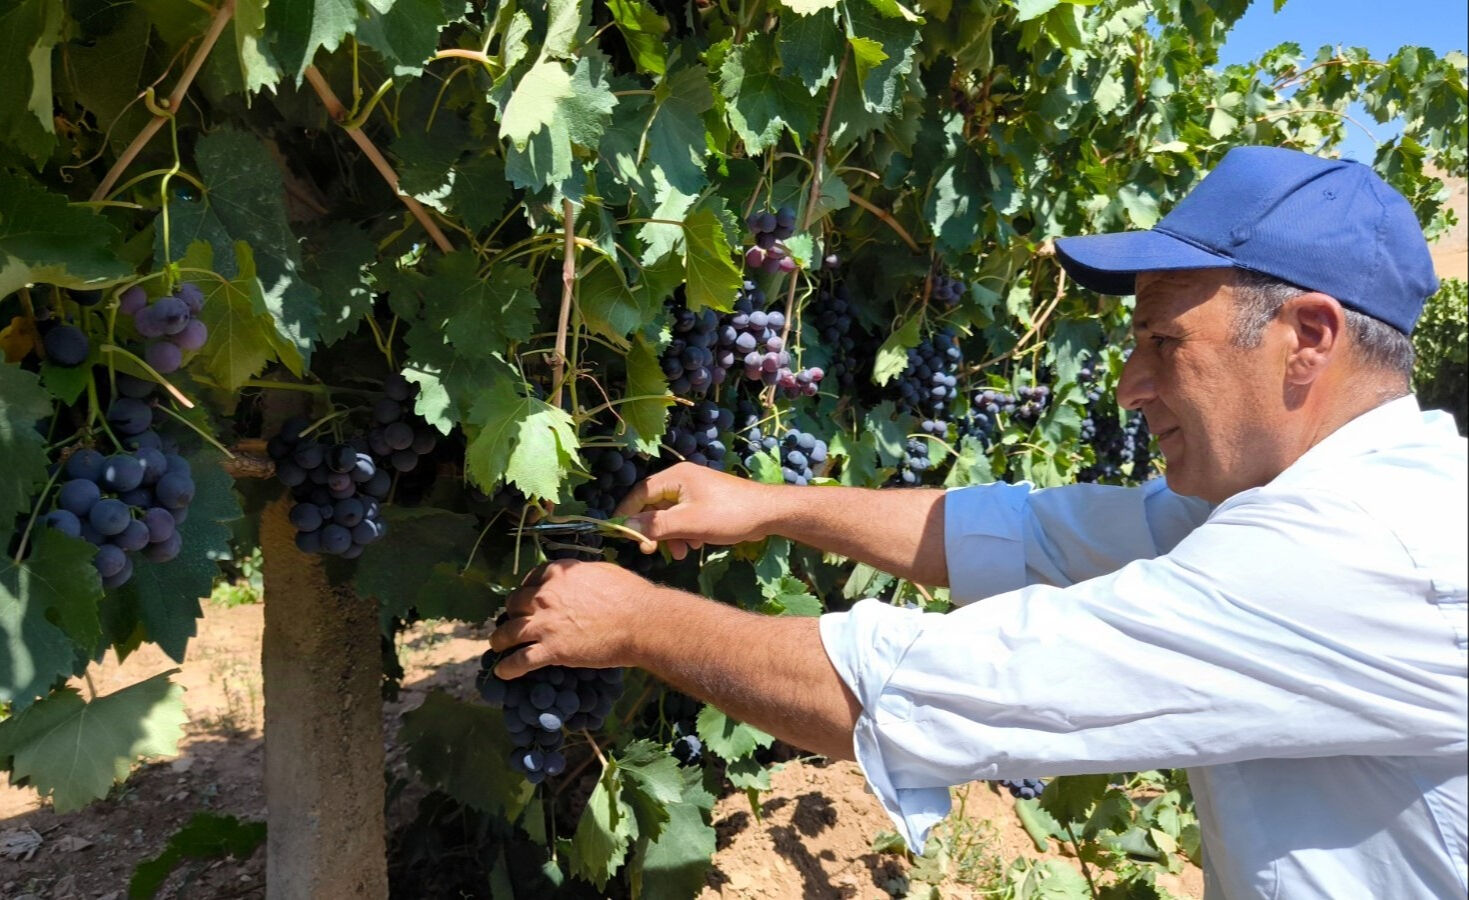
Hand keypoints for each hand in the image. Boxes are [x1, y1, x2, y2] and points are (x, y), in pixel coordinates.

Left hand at [489, 560, 652, 678]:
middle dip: (512, 613)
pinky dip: (508, 668)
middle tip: (514, 621)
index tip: (527, 598)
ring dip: (500, 640)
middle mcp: (545, 596)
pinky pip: (520, 661)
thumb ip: (581, 576)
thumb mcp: (602, 572)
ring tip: (497, 646)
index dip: (526, 590)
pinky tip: (502, 672)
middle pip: (514, 604)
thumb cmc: (630, 595)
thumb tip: (578, 581)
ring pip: (509, 633)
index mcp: (558, 574)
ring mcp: (545, 624)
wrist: (640, 622)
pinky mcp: (551, 650)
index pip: (530, 579)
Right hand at [614, 462, 777, 558]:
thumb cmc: (729, 514)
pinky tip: (692, 547)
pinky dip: (683, 533)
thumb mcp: (689, 523)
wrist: (768, 514)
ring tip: (679, 553)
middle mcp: (682, 479)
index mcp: (676, 476)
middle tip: (650, 551)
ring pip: (669, 514)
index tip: (618, 533)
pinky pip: (683, 517)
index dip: (626, 512)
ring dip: (669, 535)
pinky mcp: (705, 502)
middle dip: (652, 529)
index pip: (640, 492)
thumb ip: (656, 525)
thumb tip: (625, 526)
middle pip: (653, 505)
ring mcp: (694, 490)